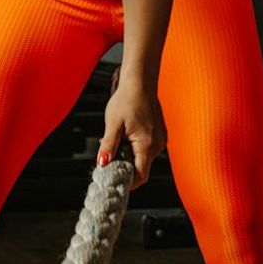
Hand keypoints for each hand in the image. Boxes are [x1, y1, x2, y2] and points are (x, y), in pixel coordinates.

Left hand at [98, 72, 165, 188]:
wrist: (140, 81)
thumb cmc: (127, 99)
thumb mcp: (112, 124)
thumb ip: (108, 146)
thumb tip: (102, 163)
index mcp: (147, 144)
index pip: (140, 176)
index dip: (126, 182)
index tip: (113, 180)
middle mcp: (158, 144)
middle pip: (141, 167)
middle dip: (124, 166)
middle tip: (108, 157)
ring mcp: (160, 139)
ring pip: (142, 158)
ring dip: (128, 155)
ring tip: (116, 140)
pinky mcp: (159, 134)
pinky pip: (146, 148)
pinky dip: (134, 147)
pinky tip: (124, 136)